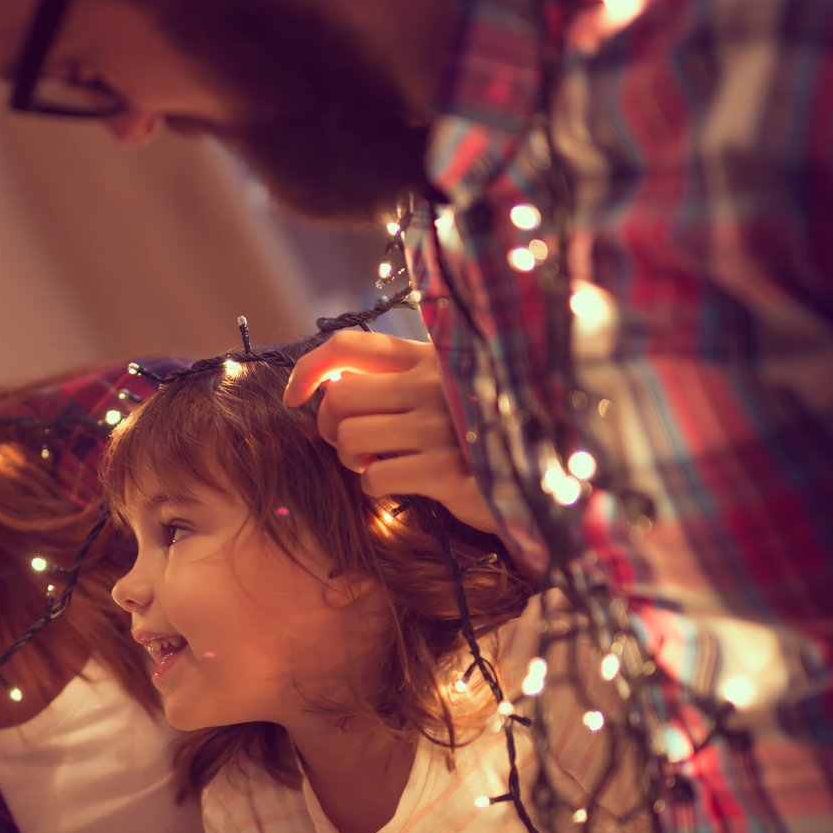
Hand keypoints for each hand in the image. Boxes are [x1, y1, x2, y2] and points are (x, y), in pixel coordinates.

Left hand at [284, 332, 496, 532]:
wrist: (538, 480)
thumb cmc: (478, 434)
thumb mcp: (444, 391)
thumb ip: (394, 380)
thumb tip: (329, 384)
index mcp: (428, 358)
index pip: (349, 346)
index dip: (308, 368)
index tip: (294, 396)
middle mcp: (434, 384)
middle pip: (339, 397)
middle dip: (330, 427)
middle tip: (351, 445)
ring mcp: (441, 425)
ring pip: (350, 437)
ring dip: (351, 459)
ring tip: (378, 463)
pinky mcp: (446, 470)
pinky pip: (375, 477)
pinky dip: (374, 486)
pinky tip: (398, 484)